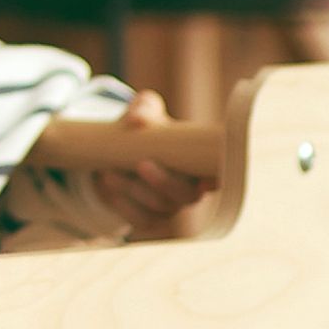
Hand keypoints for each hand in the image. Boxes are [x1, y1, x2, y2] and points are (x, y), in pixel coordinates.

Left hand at [97, 90, 211, 237]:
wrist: (115, 151)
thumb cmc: (142, 127)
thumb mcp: (144, 111)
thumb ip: (144, 108)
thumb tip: (137, 120)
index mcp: (198, 162)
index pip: (218, 176)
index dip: (216, 180)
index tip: (206, 180)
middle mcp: (190, 188)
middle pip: (187, 196)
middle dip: (164, 183)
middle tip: (142, 164)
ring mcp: (171, 206)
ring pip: (161, 207)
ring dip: (135, 191)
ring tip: (111, 172)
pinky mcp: (150, 217)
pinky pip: (142, 220)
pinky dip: (124, 206)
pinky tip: (109, 186)